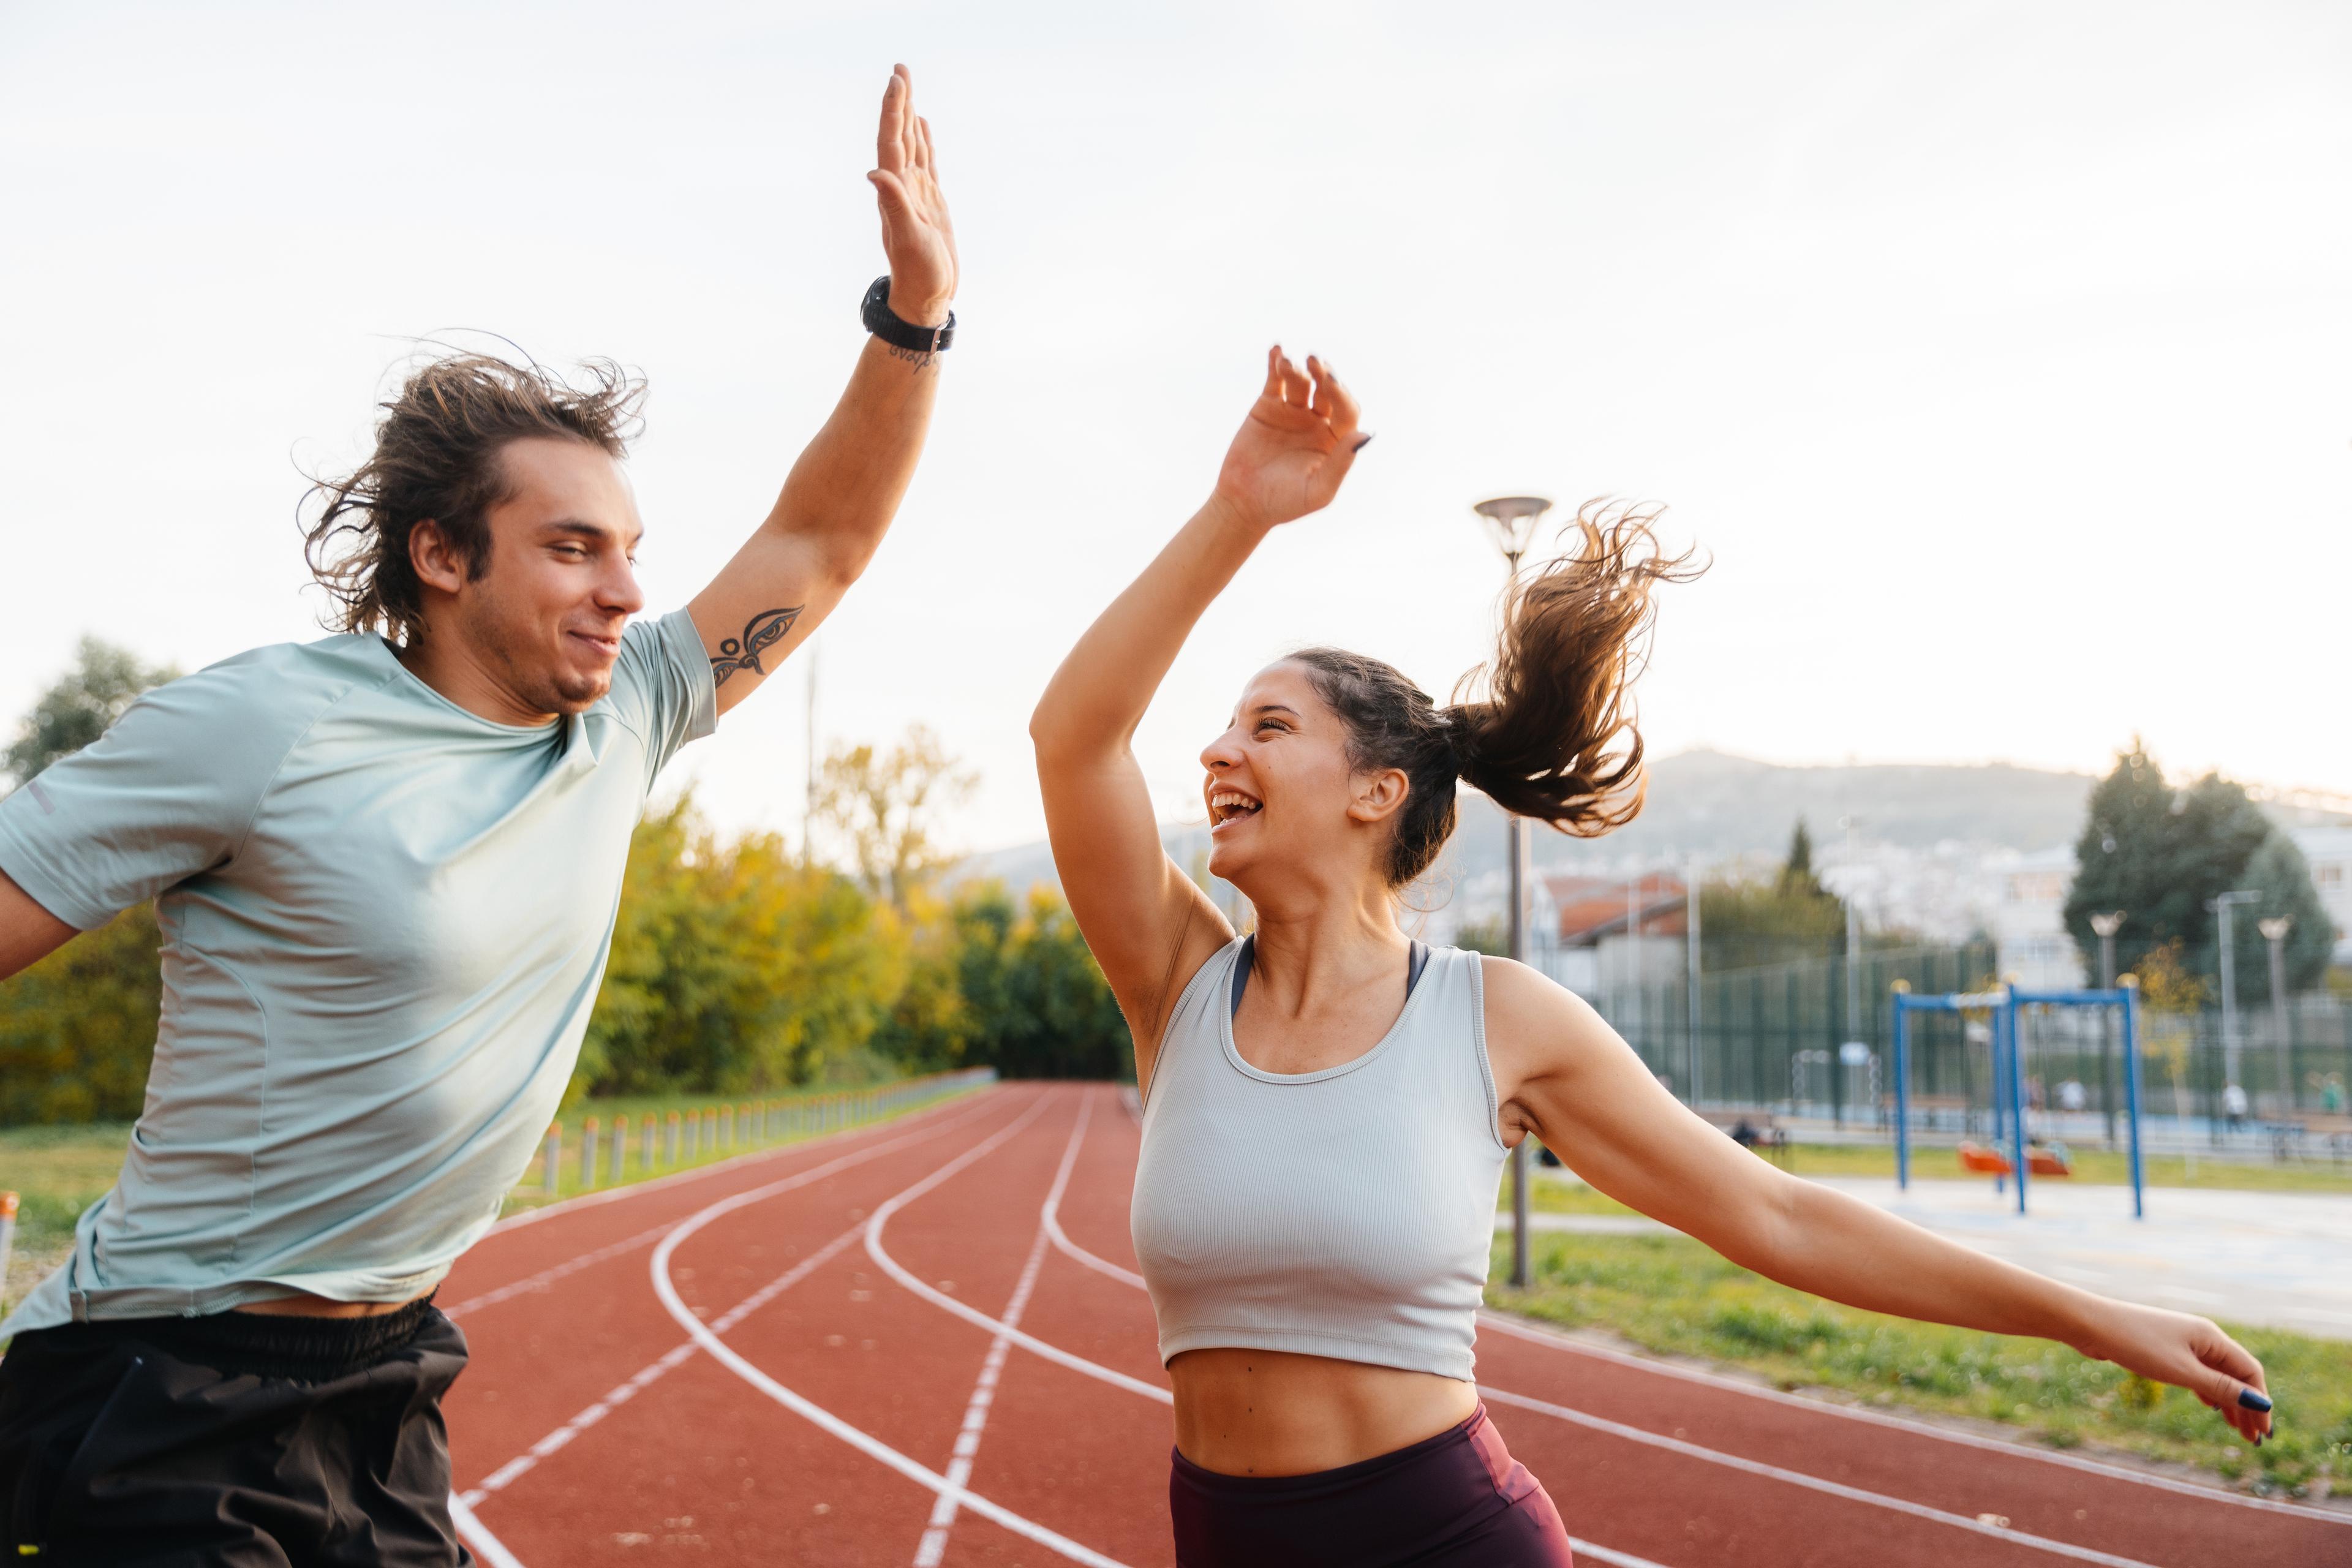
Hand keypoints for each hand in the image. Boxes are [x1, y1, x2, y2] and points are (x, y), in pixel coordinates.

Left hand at [869, 64, 957, 326]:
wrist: (925, 296)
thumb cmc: (919, 274)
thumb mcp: (909, 239)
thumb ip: (893, 205)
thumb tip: (874, 173)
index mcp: (896, 191)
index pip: (892, 141)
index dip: (893, 110)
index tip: (897, 80)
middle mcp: (902, 186)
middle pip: (899, 135)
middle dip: (899, 102)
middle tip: (900, 68)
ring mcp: (916, 193)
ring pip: (911, 144)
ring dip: (909, 115)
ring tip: (907, 87)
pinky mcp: (931, 202)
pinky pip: (926, 162)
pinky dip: (924, 141)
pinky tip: (923, 126)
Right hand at [1212, 347, 1366, 531]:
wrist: (1245, 504)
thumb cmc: (1286, 503)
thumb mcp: (1318, 489)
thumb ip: (1341, 463)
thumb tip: (1364, 435)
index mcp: (1336, 439)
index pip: (1347, 409)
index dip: (1341, 394)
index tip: (1330, 383)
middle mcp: (1319, 421)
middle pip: (1327, 390)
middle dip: (1323, 374)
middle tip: (1316, 363)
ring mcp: (1293, 412)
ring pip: (1301, 382)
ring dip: (1297, 369)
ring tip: (1288, 362)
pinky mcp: (1268, 406)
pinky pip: (1275, 381)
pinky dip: (1275, 365)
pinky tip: (1276, 351)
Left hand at [2073, 1300, 2271, 1443]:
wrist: (2092, 1324)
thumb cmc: (2137, 1345)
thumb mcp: (2183, 1371)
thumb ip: (2220, 1387)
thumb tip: (2259, 1402)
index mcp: (2212, 1337)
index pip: (2250, 1371)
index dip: (2260, 1402)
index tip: (2263, 1432)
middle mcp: (2202, 1337)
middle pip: (2236, 1375)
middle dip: (2247, 1406)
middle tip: (2253, 1439)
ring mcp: (2184, 1342)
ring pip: (2216, 1375)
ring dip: (2228, 1401)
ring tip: (2237, 1429)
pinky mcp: (2166, 1349)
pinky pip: (2197, 1372)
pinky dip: (2208, 1391)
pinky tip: (2211, 1406)